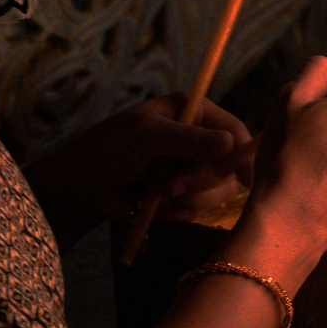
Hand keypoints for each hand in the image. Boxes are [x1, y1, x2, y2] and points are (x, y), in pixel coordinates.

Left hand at [24, 94, 252, 250]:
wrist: (84, 186)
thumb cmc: (109, 148)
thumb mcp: (146, 135)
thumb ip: (187, 140)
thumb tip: (229, 144)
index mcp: (193, 114)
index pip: (234, 131)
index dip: (242, 154)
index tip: (243, 178)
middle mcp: (199, 141)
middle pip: (229, 169)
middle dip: (200, 182)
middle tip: (170, 187)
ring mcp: (192, 171)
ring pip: (216, 194)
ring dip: (186, 200)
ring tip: (155, 194)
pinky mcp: (183, 198)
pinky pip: (196, 213)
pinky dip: (175, 213)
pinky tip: (152, 205)